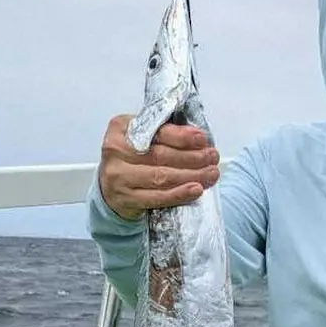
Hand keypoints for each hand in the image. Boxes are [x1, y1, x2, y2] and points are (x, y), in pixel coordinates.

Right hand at [97, 114, 220, 220]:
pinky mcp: (126, 198)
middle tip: (213, 158)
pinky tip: (196, 190)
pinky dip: (179, 194)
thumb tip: (198, 137)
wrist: (111, 188)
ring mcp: (119, 176)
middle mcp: (116, 150)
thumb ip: (165, 133)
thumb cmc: (133, 158)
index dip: (182, 136)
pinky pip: (157, 197)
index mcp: (121, 128)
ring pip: (161, 176)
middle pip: (161, 155)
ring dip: (191, 175)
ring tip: (211, 174)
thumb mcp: (143, 138)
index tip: (203, 139)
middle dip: (192, 157)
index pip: (156, 131)